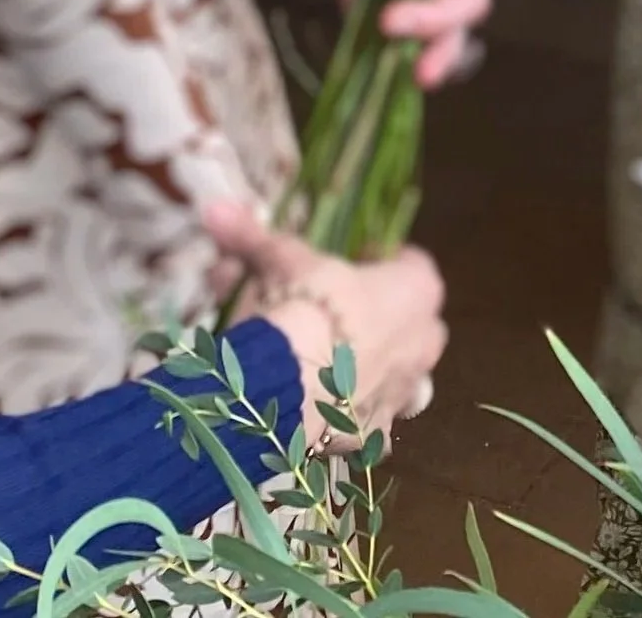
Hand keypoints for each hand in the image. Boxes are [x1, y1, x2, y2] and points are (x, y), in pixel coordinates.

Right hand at [205, 203, 444, 452]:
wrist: (290, 386)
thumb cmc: (304, 307)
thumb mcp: (282, 262)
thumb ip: (255, 237)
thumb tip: (217, 208)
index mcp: (418, 288)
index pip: (411, 265)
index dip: (380, 263)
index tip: (351, 263)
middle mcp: (425, 339)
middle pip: (410, 320)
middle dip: (378, 316)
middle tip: (331, 314)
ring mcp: (405, 390)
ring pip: (394, 372)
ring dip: (365, 366)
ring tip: (318, 364)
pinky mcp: (377, 433)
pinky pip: (368, 422)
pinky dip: (346, 417)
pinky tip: (316, 411)